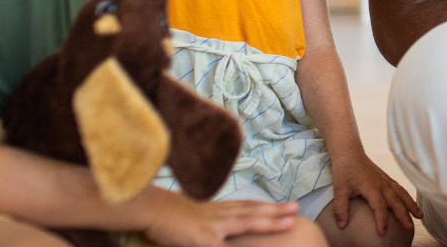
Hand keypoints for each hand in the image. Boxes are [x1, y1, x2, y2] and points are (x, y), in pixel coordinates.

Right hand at [142, 193, 298, 246]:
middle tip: (297, 209)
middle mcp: (220, 215)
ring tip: (289, 221)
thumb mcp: (195, 217)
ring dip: (269, 221)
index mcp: (218, 210)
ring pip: (247, 221)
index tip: (287, 208)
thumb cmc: (169, 215)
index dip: (267, 208)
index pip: (247, 207)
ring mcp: (213, 226)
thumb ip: (211, 222)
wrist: (149, 210)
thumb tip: (221, 228)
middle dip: (277, 211)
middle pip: (253, 211)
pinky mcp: (204, 239)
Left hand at [329, 154, 422, 234]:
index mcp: (371, 187)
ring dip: (411, 205)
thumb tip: (342, 225)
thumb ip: (340, 208)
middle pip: (396, 202)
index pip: (379, 206)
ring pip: (402, 194)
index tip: (382, 233)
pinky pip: (401, 189)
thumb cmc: (344, 171)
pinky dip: (408, 197)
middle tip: (409, 228)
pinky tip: (412, 205)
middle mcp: (382, 185)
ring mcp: (386, 181)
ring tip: (420, 216)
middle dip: (403, 215)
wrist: (350, 153)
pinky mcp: (387, 179)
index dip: (381, 220)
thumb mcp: (338, 190)